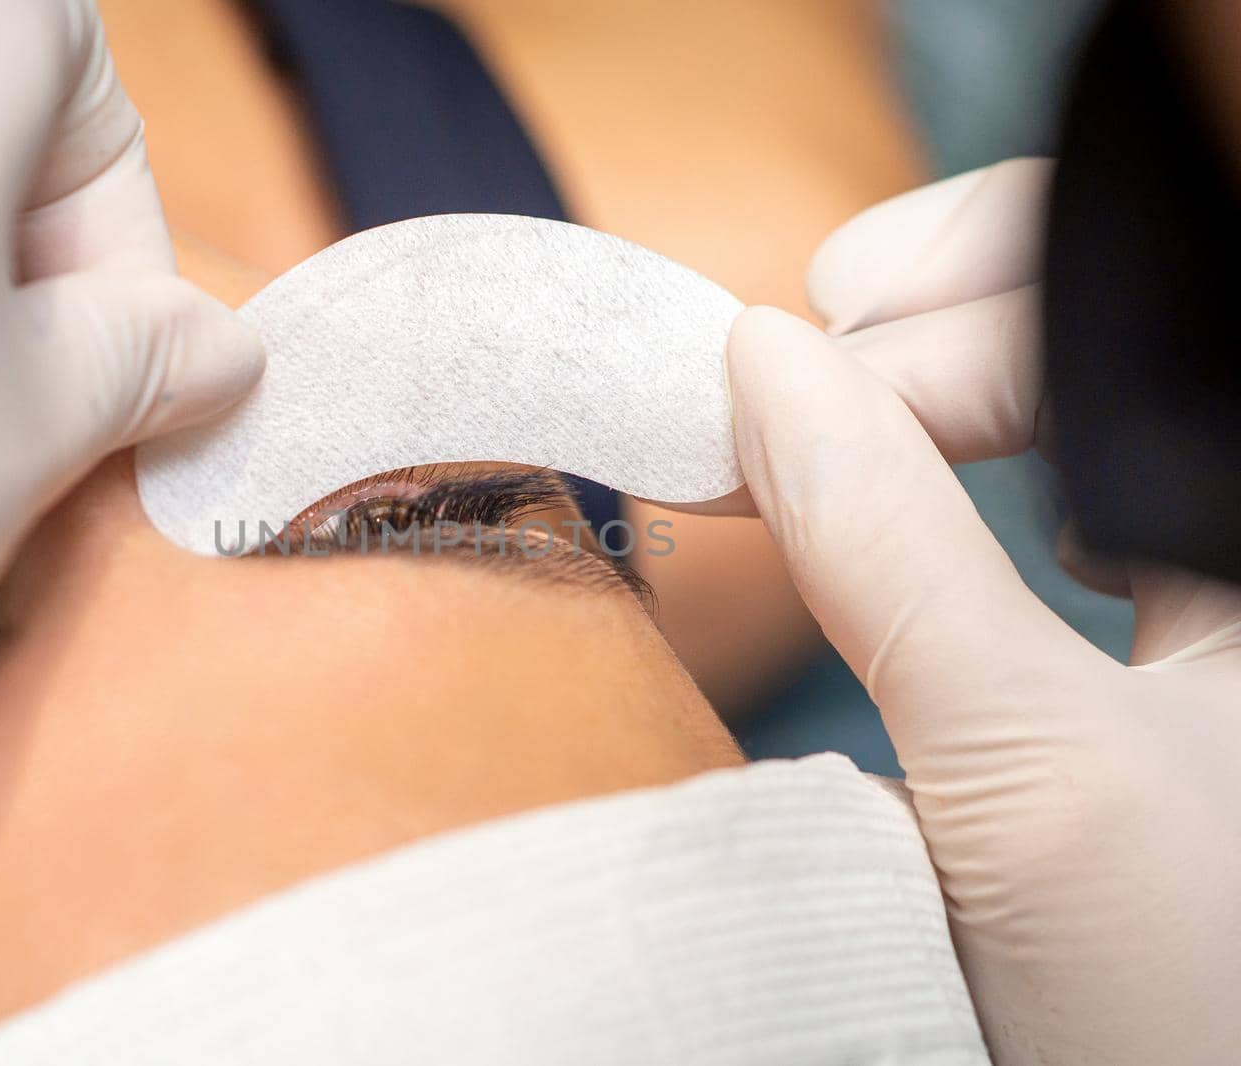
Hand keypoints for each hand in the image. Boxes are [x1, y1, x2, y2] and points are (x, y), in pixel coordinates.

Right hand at [725, 159, 1240, 1063]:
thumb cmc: (1197, 1009)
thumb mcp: (1030, 771)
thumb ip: (888, 550)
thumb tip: (760, 366)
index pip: (1134, 296)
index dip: (960, 298)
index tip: (793, 376)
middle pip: (1103, 321)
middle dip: (941, 313)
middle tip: (795, 368)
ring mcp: (1221, 587)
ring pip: (1084, 397)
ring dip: (946, 383)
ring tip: (838, 416)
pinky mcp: (1194, 644)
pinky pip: (1082, 487)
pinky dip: (976, 466)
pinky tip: (941, 510)